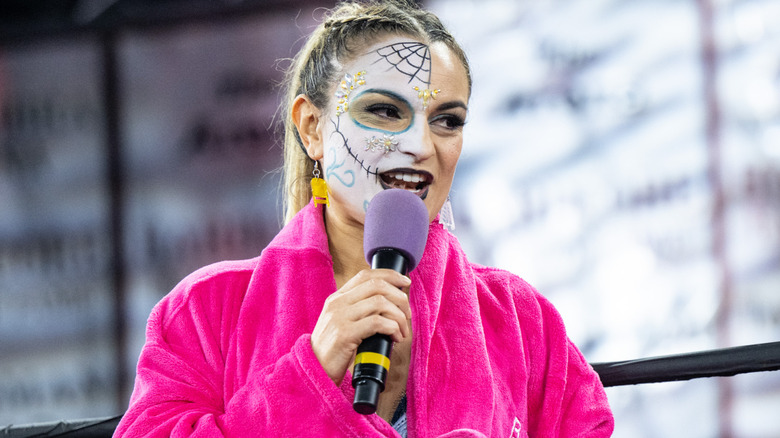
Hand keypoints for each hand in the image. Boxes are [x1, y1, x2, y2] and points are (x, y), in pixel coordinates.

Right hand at [311, 269, 411, 385]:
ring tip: (402, 331)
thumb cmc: (333, 350)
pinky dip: (392, 328)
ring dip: (399, 316)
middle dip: (399, 297)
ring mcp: (339, 317)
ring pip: (380, 303)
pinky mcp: (344, 334)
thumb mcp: (341, 323)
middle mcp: (337, 303)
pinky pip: (377, 323)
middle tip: (407, 314)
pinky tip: (395, 338)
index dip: (390, 275)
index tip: (405, 282)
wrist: (314, 370)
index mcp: (337, 298)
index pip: (366, 275)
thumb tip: (391, 304)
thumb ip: (358, 310)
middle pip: (377, 285)